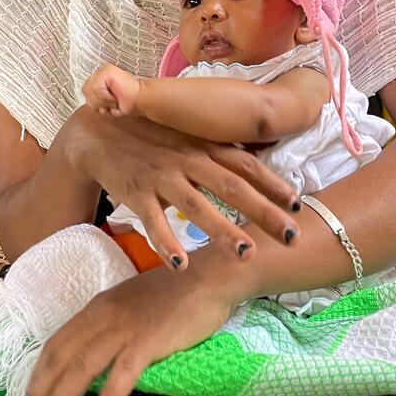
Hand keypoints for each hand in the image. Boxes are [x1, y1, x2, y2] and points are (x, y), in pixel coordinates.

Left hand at [17, 262, 236, 395]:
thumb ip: (110, 327)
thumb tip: (92, 358)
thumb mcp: (131, 305)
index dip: (36, 377)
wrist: (210, 276)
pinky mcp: (149, 339)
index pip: (55, 345)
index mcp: (96, 308)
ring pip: (81, 367)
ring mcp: (124, 327)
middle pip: (60, 359)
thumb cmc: (174, 293)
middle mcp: (103, 316)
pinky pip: (122, 372)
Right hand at [57, 106, 299, 268]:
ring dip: (221, 230)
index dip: (273, 184)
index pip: (245, 164)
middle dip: (263, 212)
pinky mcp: (135, 193)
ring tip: (245, 253)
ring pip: (196, 206)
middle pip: (231, 187)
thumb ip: (216, 150)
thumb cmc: (148, 135)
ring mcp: (161, 177)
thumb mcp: (186, 136)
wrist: (96, 131)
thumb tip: (254, 165)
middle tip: (291, 236)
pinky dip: (166, 242)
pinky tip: (181, 264)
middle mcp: (186, 160)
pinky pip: (152, 221)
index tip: (298, 204)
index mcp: (202, 146)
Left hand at [81, 63, 140, 116]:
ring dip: (104, 101)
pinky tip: (116, 96)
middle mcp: (100, 71)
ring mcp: (103, 70)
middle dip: (98, 102)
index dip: (96, 102)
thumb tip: (87, 101)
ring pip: (91, 91)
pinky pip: (97, 89)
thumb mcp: (105, 103)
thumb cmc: (127, 102)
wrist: (140, 100)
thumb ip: (94, 99)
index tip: (110, 104)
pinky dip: (106, 98)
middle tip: (113, 102)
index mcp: (99, 77)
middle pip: (85, 91)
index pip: (86, 91)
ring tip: (115, 99)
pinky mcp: (107, 71)